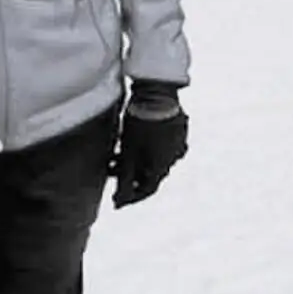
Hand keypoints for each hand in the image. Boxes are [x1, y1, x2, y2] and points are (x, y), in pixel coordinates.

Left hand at [111, 80, 187, 208]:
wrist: (157, 91)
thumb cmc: (140, 123)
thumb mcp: (129, 153)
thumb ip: (124, 179)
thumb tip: (119, 202)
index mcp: (163, 166)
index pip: (147, 189)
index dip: (130, 197)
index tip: (117, 201)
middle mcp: (175, 157)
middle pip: (150, 173)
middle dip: (131, 175)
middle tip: (113, 172)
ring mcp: (179, 142)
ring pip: (155, 158)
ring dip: (138, 161)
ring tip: (118, 155)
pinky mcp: (178, 128)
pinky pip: (162, 144)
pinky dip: (147, 148)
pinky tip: (133, 141)